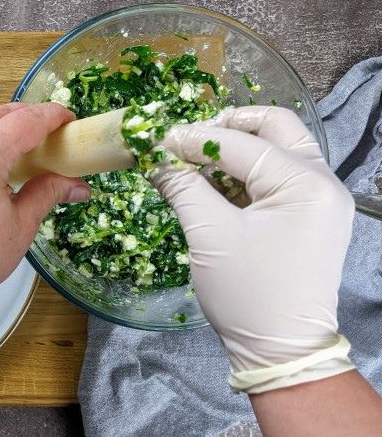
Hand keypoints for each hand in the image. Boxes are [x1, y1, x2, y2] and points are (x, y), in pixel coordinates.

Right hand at [153, 106, 355, 392]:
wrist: (282, 350)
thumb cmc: (248, 293)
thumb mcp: (209, 236)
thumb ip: (182, 186)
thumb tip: (157, 157)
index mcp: (305, 183)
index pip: (242, 143)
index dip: (194, 138)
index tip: (158, 139)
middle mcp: (323, 182)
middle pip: (275, 128)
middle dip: (228, 128)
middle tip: (189, 140)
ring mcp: (321, 199)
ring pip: (278, 149)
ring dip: (237, 150)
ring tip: (196, 163)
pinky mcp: (312, 216)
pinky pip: (279, 177)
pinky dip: (246, 174)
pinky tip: (215, 186)